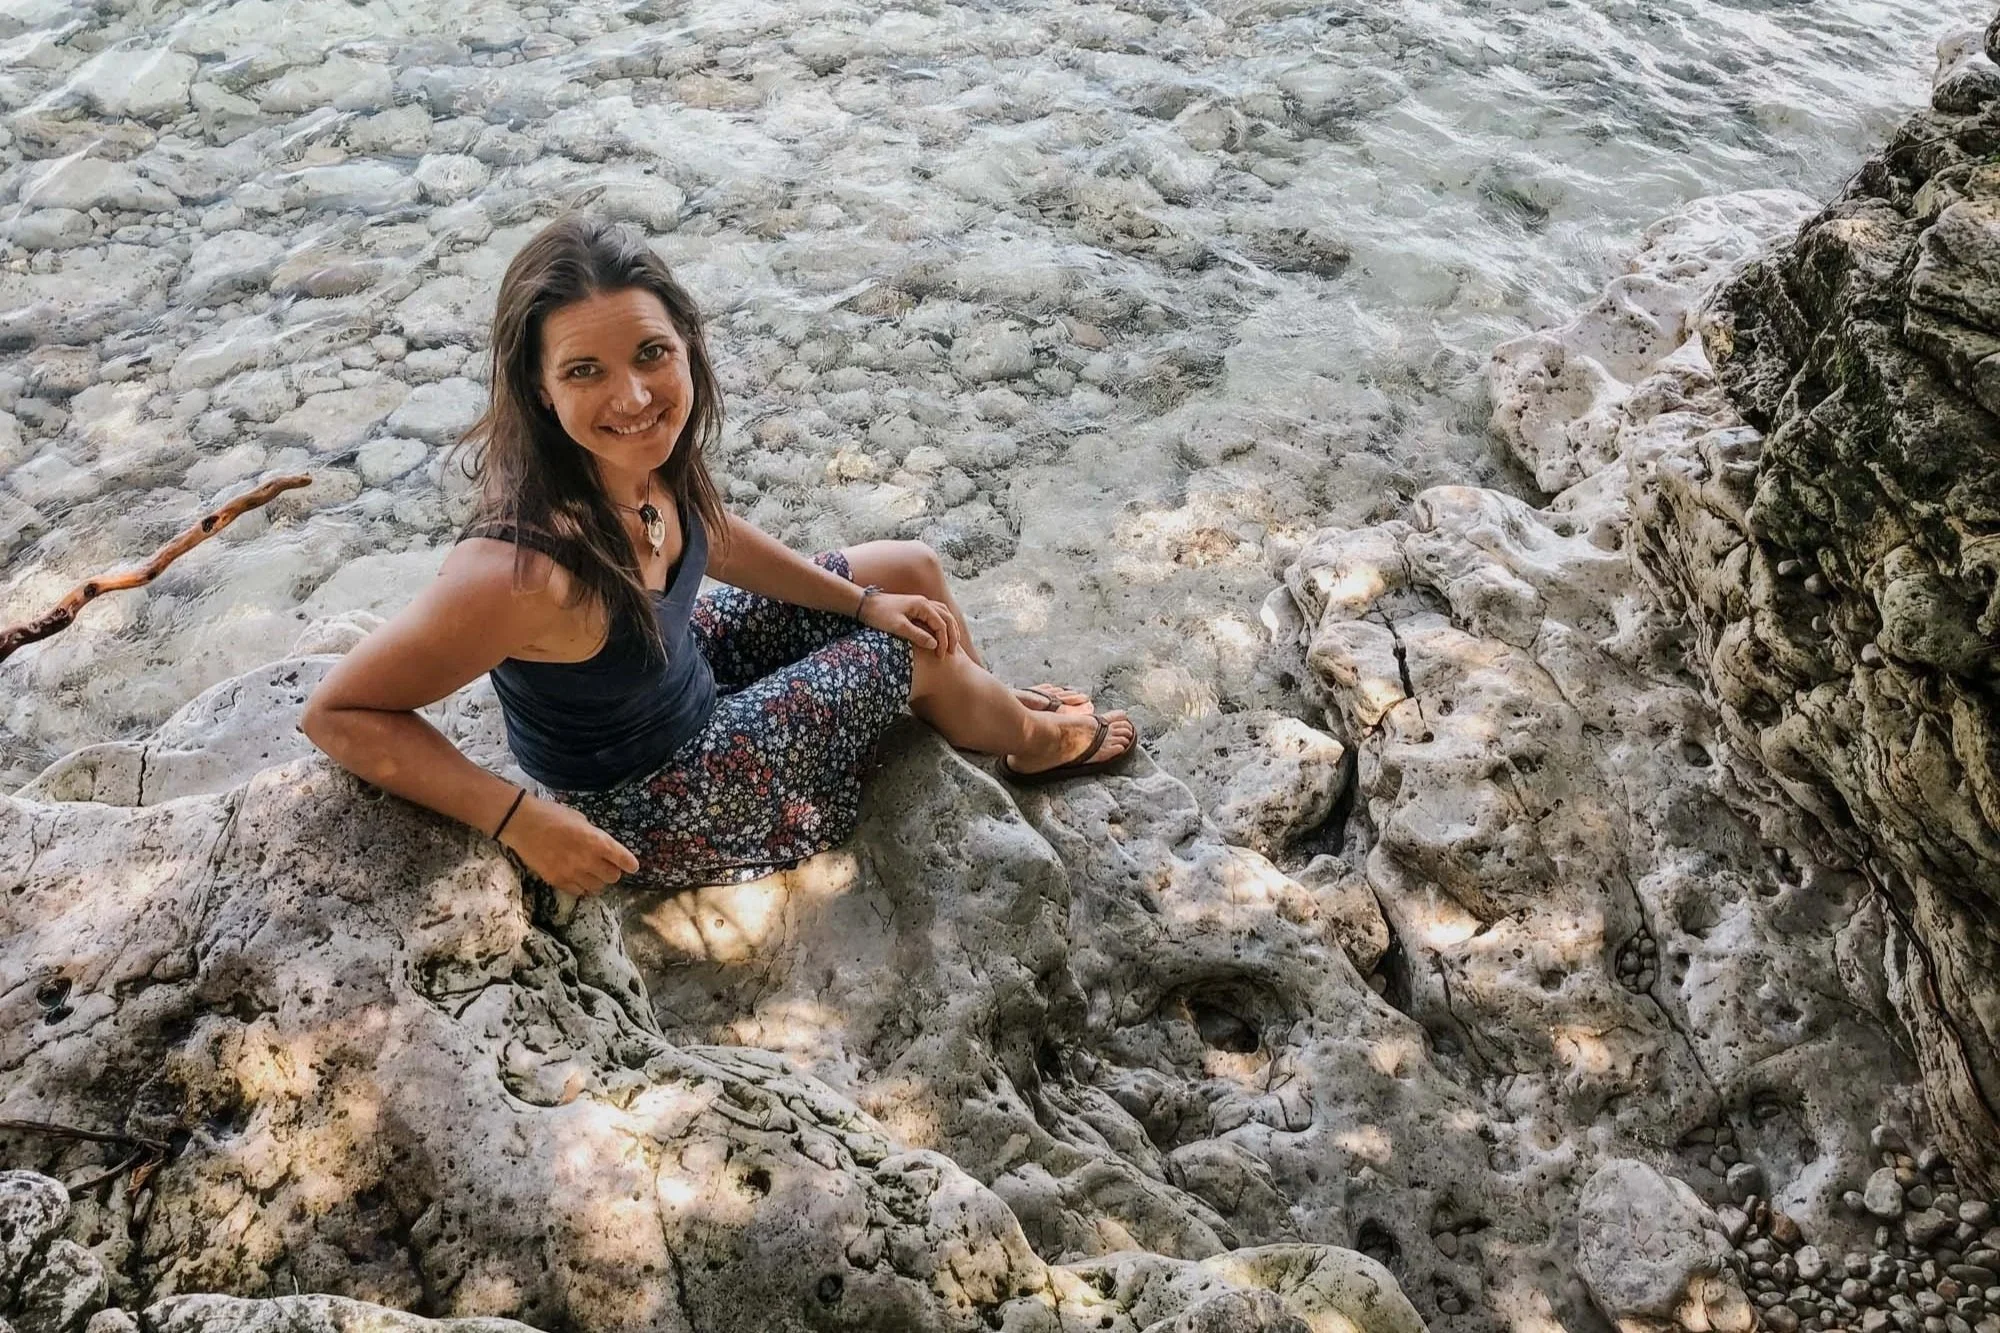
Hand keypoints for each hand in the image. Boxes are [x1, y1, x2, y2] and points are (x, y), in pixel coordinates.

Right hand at [498, 794, 638, 895]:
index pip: (623, 860)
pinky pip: (578, 892)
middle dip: (612, 871)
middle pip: (613, 877)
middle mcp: (588, 860)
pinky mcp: (557, 880)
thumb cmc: (553, 815)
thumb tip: (602, 847)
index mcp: (597, 841)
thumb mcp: (581, 820)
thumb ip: (595, 836)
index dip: (630, 864)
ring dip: (597, 880)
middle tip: (606, 865)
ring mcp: (572, 872)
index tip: (632, 866)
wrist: (523, 823)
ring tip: (590, 872)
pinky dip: (581, 886)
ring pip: (597, 887)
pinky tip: (576, 877)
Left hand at [860, 590, 959, 655]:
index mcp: (922, 605)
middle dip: (952, 636)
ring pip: (944, 614)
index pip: (941, 625)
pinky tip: (941, 632)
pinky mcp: (915, 606)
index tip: (941, 656)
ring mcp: (920, 603)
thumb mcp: (898, 627)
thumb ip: (917, 636)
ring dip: (950, 628)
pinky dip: (942, 623)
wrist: (864, 603)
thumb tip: (935, 645)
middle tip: (953, 653)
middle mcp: (924, 602)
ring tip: (952, 643)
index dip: (944, 641)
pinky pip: (936, 613)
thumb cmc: (879, 615)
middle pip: (947, 618)